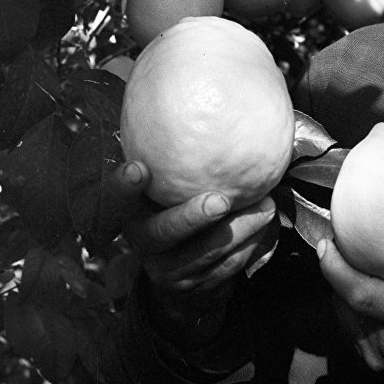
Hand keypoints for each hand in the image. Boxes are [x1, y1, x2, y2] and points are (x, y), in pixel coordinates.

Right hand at [110, 160, 278, 294]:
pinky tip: (267, 228)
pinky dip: (249, 249)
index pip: (117, 199)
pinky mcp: (193, 288)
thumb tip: (216, 95)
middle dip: (191, 218)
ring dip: (237, 232)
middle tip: (220, 200)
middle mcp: (143, 241)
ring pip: (201, 256)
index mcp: (132, 211)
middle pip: (160, 234)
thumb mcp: (172, 182)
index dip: (123, 187)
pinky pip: (224, 271)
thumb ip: (179, 153)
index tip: (138, 169)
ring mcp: (167, 269)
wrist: (185, 273)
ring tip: (265, 209)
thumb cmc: (182, 204)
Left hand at [317, 187, 383, 383]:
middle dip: (341, 268)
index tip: (327, 244)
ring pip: (342, 312)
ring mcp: (377, 356)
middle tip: (346, 240)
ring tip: (356, 261)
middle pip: (346, 299)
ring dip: (345, 286)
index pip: (362, 295)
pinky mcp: (372, 360)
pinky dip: (352, 304)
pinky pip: (348, 325)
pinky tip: (367, 286)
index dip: (337, 269)